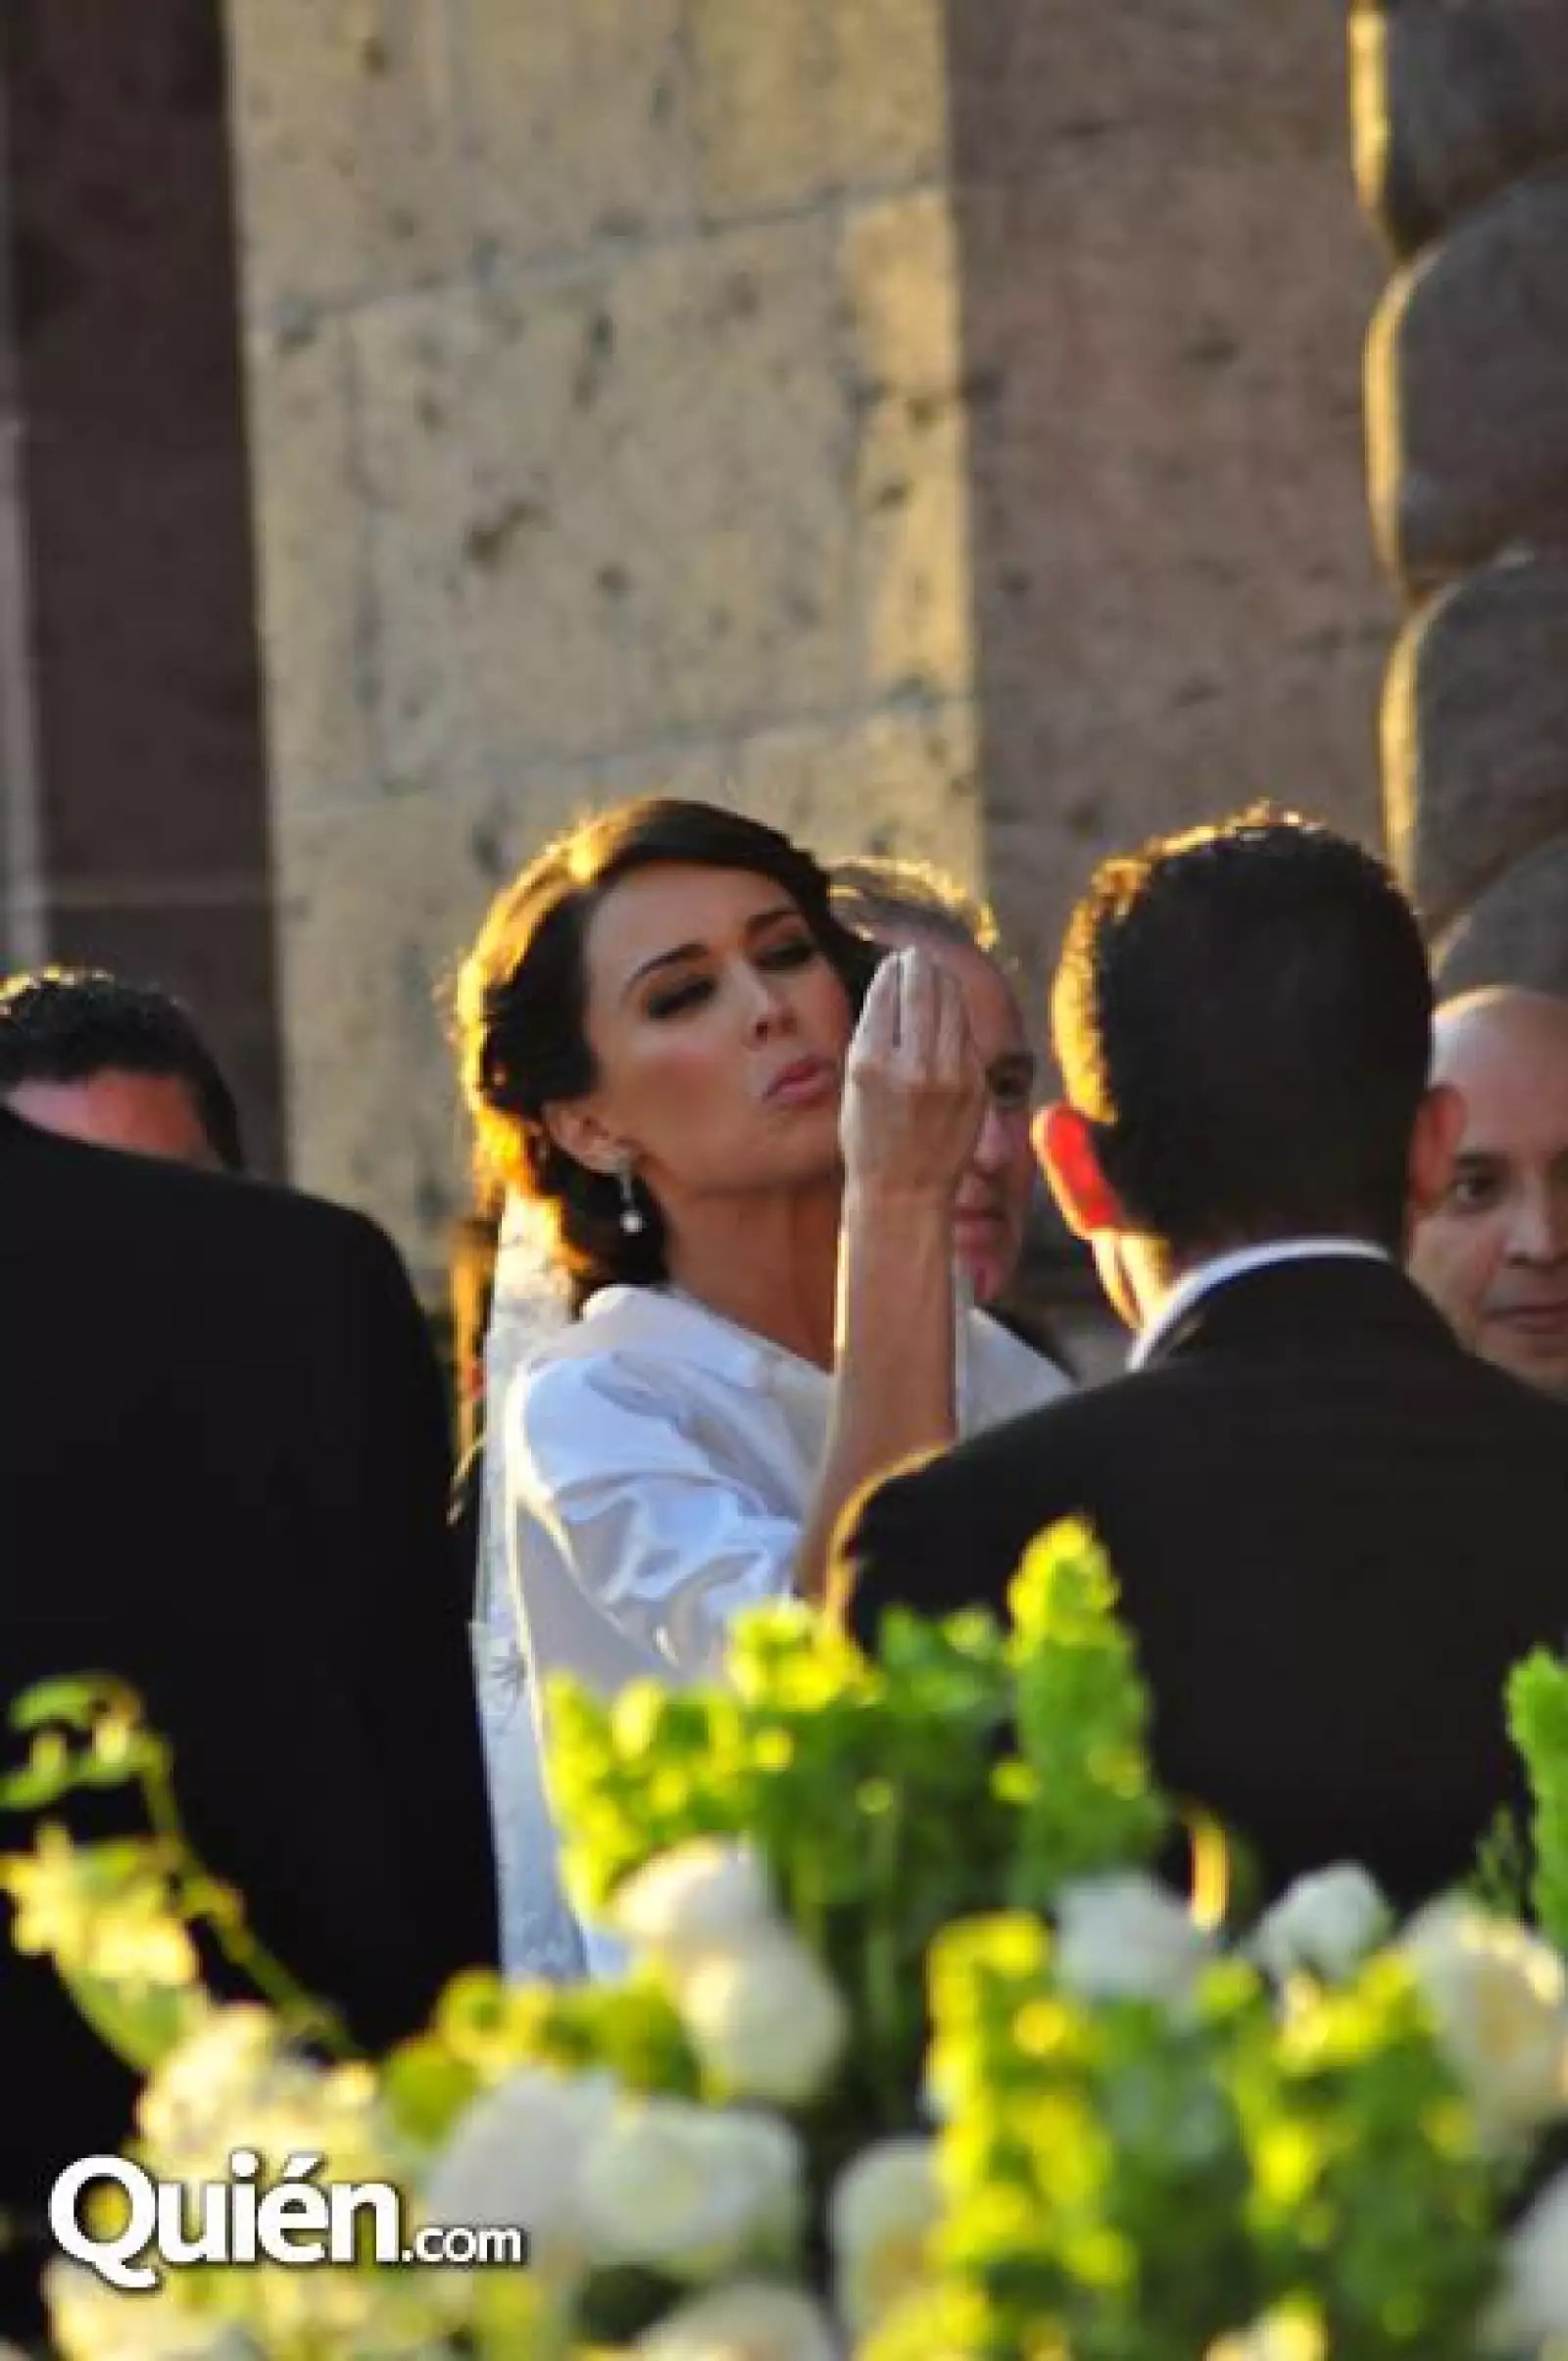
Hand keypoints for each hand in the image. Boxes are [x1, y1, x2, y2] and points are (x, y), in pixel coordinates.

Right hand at [840, 945, 985, 1207]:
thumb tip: (894, 982)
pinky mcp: (975, 1085)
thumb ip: (873, 1036)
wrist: (904, 1193)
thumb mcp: (854, 1085)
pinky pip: (966, 1033)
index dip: (893, 969)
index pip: (887, 993)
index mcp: (870, 1064)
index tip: (895, 960)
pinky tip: (948, 1009)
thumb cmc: (870, 1138)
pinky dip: (956, 1016)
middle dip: (919, 965)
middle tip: (916, 956)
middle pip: (923, 989)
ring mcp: (949, 1075)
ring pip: (951, 1004)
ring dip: (942, 981)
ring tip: (933, 972)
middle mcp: (912, 1066)